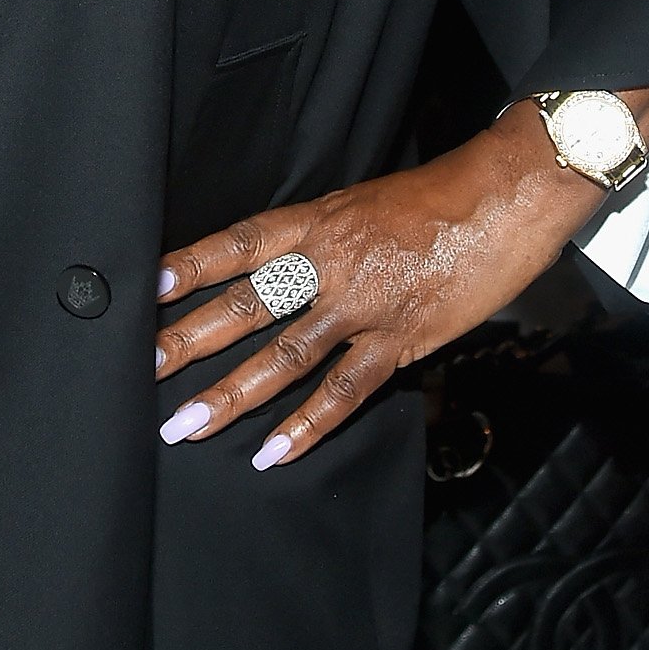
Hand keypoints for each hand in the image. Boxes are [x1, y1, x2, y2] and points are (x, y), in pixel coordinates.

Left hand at [154, 84, 648, 467]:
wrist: (508, 197)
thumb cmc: (442, 195)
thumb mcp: (367, 201)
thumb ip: (323, 236)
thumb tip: (285, 266)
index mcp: (319, 219)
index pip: (240, 243)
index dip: (192, 264)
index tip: (147, 285)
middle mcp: (331, 261)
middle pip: (247, 304)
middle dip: (189, 340)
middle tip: (140, 370)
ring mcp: (364, 304)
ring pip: (283, 356)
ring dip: (231, 395)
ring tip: (185, 426)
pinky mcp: (401, 339)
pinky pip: (344, 390)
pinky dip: (306, 426)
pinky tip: (273, 454)